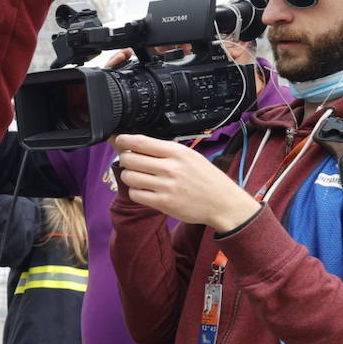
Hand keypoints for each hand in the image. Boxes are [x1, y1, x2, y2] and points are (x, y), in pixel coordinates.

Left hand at [111, 134, 259, 231]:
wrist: (223, 202)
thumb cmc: (206, 178)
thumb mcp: (189, 156)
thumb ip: (164, 150)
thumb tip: (134, 143)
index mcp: (177, 152)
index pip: (140, 142)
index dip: (124, 140)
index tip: (119, 140)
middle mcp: (171, 168)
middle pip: (129, 159)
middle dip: (125, 159)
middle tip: (131, 162)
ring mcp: (166, 186)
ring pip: (129, 176)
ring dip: (129, 176)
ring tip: (138, 177)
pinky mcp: (163, 203)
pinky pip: (135, 194)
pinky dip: (136, 191)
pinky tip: (144, 190)